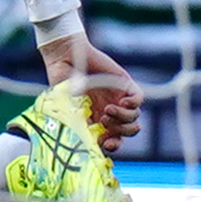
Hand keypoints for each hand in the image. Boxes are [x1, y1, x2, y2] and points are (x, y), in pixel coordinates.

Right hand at [37, 33, 144, 147]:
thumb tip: (87, 140)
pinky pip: (139, 99)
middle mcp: (109, 111)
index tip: (105, 144)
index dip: (112, 145)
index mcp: (96, 120)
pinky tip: (122, 103)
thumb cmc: (61, 81)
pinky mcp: (124, 84)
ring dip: (123, 119)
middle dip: (120, 133)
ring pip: (134, 118)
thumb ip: (77, 123)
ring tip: (107, 110)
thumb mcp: (66, 106)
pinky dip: (133, 105)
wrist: (65, 56)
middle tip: (104, 123)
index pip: (112, 139)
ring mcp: (118, 97)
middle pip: (127, 131)